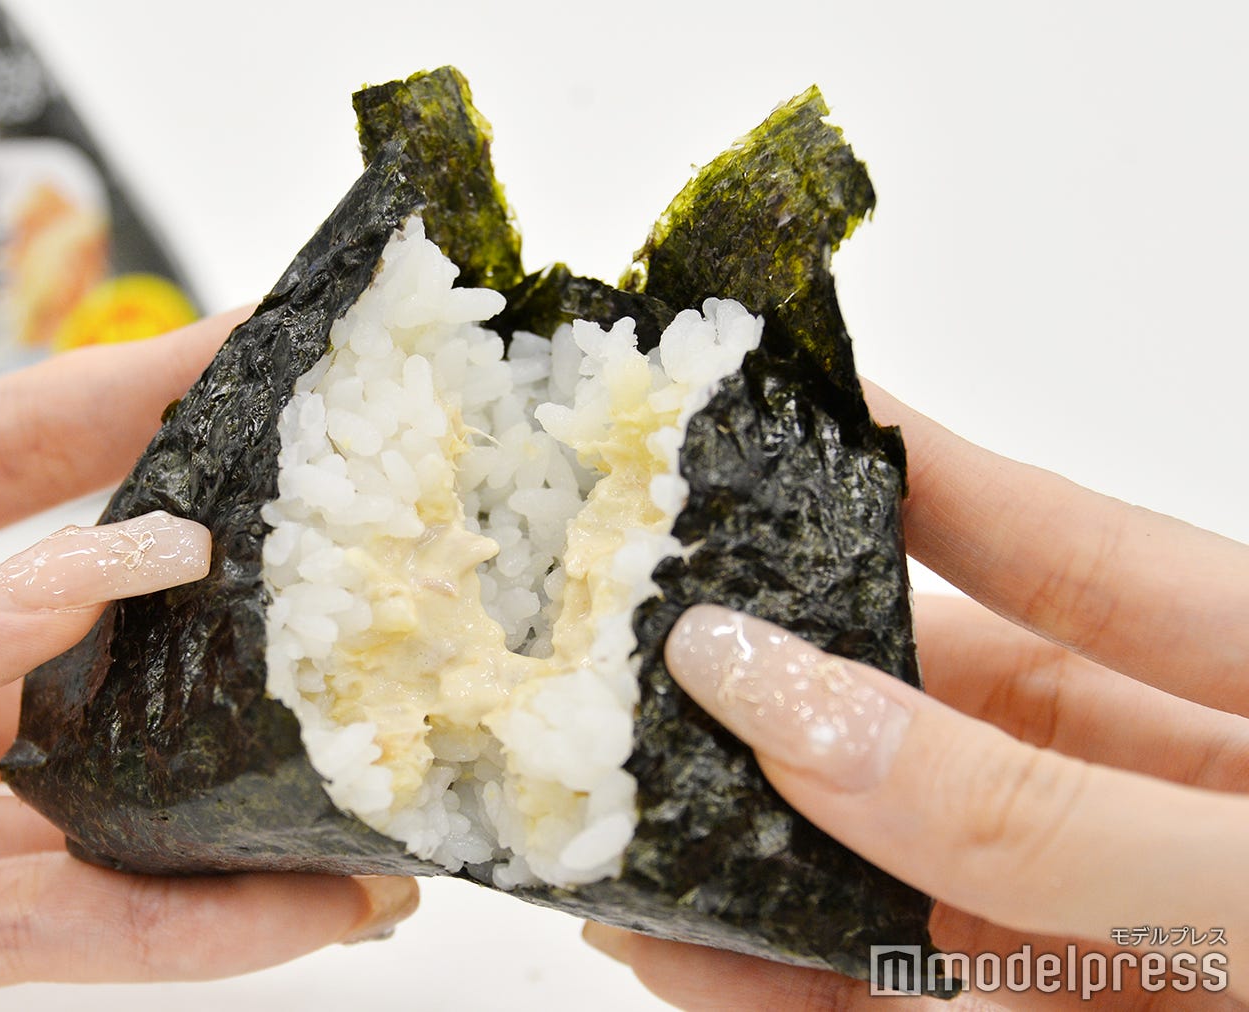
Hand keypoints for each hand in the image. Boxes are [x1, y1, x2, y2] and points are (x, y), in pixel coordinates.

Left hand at [0, 310, 416, 1009]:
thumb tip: (109, 583)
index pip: (22, 448)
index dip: (146, 396)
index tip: (263, 354)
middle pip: (87, 643)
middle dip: (225, 626)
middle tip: (355, 594)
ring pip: (97, 813)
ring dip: (241, 816)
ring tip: (371, 799)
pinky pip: (54, 938)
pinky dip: (188, 932)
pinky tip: (303, 911)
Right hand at [583, 384, 1248, 1008]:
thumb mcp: (1247, 864)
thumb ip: (1025, 806)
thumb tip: (781, 699)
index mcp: (1244, 677)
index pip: (1048, 543)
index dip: (902, 476)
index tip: (766, 409)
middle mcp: (1160, 789)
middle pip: (929, 711)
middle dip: (771, 694)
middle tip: (629, 667)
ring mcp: (1115, 917)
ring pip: (896, 868)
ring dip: (750, 853)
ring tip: (617, 831)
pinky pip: (914, 1000)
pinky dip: (798, 984)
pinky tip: (696, 957)